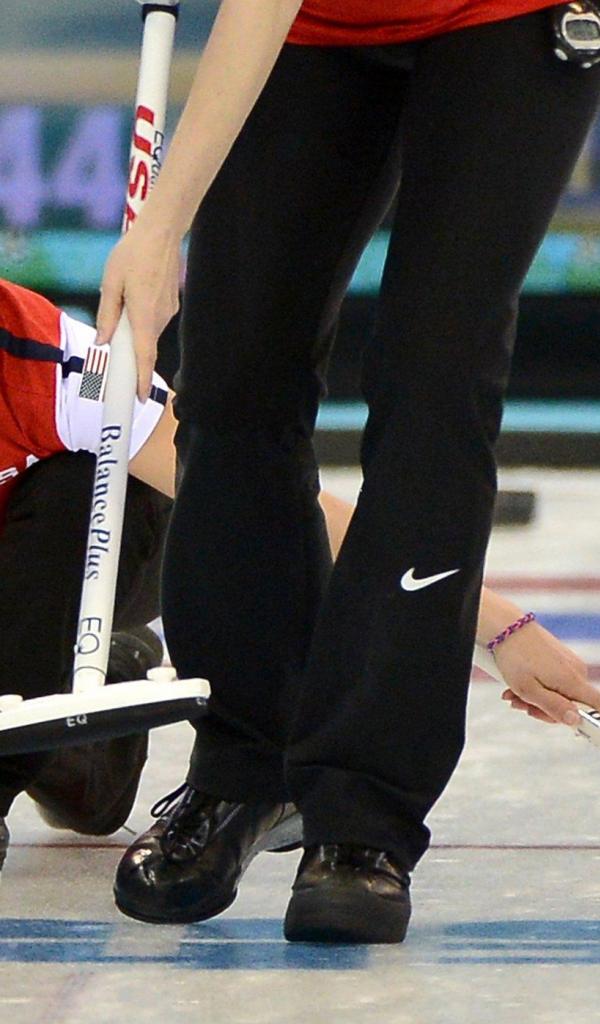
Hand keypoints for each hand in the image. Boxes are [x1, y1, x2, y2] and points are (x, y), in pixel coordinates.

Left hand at [96, 223, 180, 399]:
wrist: (162, 232)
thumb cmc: (133, 253)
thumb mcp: (110, 282)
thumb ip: (107, 315)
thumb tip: (102, 341)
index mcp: (143, 314)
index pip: (144, 356)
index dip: (140, 379)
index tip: (138, 398)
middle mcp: (160, 317)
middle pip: (144, 346)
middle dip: (130, 353)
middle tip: (115, 353)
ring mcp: (169, 311)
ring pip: (148, 331)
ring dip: (134, 330)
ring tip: (124, 301)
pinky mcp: (172, 304)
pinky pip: (154, 320)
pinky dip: (143, 319)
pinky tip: (135, 294)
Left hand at [495, 620, 596, 726]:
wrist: (507, 628)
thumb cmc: (515, 657)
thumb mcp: (529, 690)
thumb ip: (554, 707)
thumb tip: (576, 720)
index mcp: (573, 681)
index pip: (598, 705)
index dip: (592, 721)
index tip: (579, 727)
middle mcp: (577, 671)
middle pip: (571, 704)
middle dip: (545, 709)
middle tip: (521, 704)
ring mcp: (570, 664)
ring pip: (559, 693)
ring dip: (537, 698)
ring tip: (514, 693)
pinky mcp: (561, 658)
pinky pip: (555, 681)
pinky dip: (538, 685)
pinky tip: (520, 684)